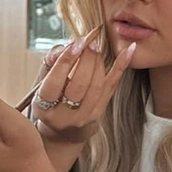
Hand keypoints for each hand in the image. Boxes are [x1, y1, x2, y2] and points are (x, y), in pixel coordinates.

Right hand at [33, 27, 135, 145]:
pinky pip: (112, 86)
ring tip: (95, 47)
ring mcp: (83, 116)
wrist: (63, 129)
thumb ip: (52, 60)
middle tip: (89, 42)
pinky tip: (128, 50)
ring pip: (96, 85)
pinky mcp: (99, 112)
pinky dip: (120, 66)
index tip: (76, 42)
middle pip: (79, 84)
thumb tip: (71, 44)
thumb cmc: (51, 97)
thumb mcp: (43, 80)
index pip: (54, 82)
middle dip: (87, 59)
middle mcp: (63, 115)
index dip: (66, 61)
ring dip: (98, 61)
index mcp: (43, 106)